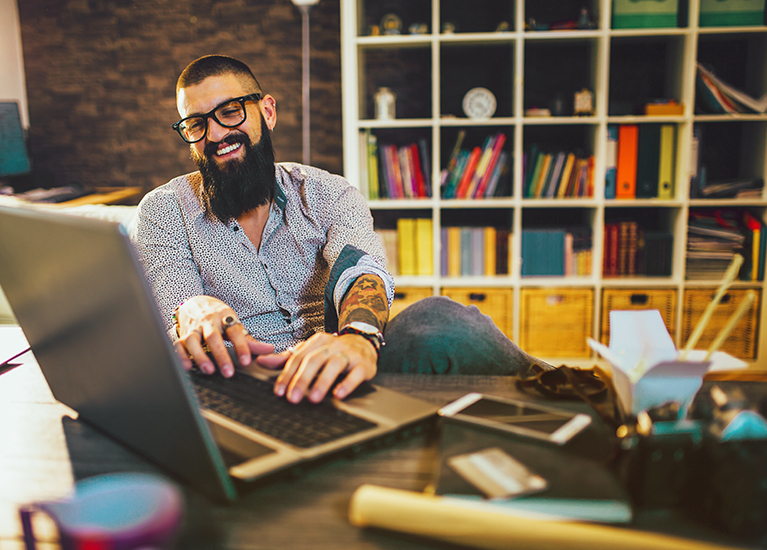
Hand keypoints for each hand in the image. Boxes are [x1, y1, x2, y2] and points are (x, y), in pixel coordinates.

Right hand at [174, 296, 273, 376]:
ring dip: (200, 356)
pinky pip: (178, 345)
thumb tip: (269, 350)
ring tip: (209, 371)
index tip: (246, 362)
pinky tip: (187, 367)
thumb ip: (249, 339)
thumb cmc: (218, 318)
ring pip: (193, 341)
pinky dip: (182, 356)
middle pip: (214, 337)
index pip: (235, 331)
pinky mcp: (181, 334)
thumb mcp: (234, 324)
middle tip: (228, 372)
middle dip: (221, 355)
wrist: (195, 302)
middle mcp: (208, 322)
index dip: (241, 346)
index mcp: (225, 317)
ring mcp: (193, 328)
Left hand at [256, 332, 376, 403]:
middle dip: (302, 380)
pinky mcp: (363, 364)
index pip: (298, 358)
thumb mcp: (310, 351)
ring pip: (334, 365)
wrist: (363, 341)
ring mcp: (348, 354)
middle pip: (314, 360)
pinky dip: (347, 384)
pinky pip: (355, 373)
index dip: (287, 374)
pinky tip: (339, 394)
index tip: (279, 391)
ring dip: (322, 382)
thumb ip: (286, 359)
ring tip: (314, 398)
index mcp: (316, 342)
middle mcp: (331, 346)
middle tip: (293, 398)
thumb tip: (261, 361)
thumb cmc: (333, 351)